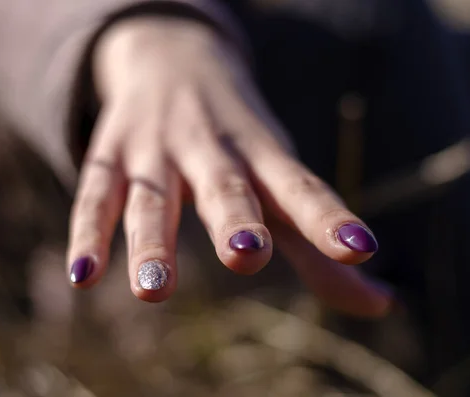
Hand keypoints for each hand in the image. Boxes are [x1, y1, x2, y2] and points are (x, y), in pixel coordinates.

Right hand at [66, 18, 391, 316]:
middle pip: (225, 186)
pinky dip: (88, 232)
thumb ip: (321, 249)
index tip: (360, 250)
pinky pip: (95, 194)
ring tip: (155, 291)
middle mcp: (212, 150)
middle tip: (248, 252)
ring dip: (151, 242)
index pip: (300, 187)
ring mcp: (158, 150)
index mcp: (263, 155)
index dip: (329, 218)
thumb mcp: (280, 181)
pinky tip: (85, 274)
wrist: (173, 55)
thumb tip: (385, 307)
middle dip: (235, 219)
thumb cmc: (240, 140)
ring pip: (152, 197)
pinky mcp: (112, 154)